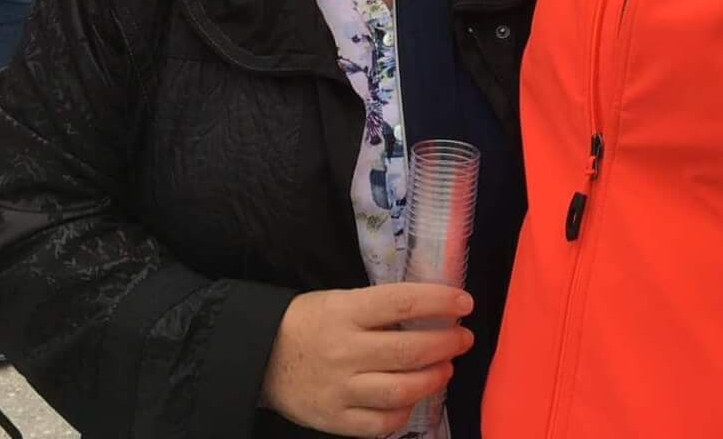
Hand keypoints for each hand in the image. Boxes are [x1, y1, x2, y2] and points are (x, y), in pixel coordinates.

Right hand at [261, 284, 472, 435]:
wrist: (259, 356)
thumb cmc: (307, 322)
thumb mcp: (339, 300)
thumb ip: (379, 307)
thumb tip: (432, 311)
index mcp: (346, 311)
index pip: (403, 302)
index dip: (440, 301)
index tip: (464, 302)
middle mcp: (345, 350)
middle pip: (409, 350)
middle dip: (447, 343)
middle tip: (463, 338)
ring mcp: (340, 389)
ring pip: (401, 390)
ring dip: (434, 378)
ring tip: (445, 368)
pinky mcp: (335, 419)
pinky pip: (381, 423)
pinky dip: (404, 412)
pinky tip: (413, 399)